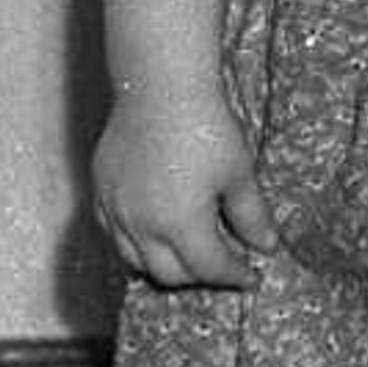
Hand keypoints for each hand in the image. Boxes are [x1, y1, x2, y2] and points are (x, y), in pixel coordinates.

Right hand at [91, 81, 280, 290]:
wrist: (160, 90)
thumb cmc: (206, 129)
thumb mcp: (239, 175)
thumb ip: (252, 218)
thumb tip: (268, 247)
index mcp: (180, 225)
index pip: (209, 268)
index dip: (235, 275)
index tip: (252, 276)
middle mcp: (140, 225)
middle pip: (169, 273)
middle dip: (200, 277)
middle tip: (224, 268)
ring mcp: (114, 210)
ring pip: (133, 260)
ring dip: (163, 266)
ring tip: (190, 257)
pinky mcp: (99, 192)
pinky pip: (112, 235)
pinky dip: (134, 245)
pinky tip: (154, 236)